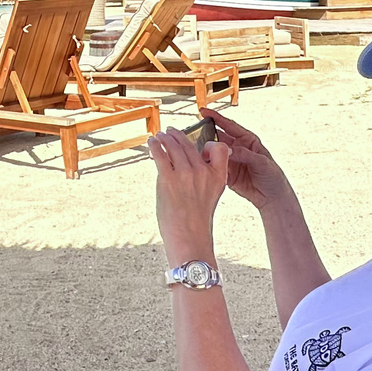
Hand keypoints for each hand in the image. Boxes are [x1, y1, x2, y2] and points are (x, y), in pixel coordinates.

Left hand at [148, 127, 230, 265]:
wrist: (189, 238)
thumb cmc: (197, 220)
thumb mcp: (212, 195)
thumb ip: (206, 177)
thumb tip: (187, 162)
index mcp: (218, 176)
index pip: (220, 148)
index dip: (208, 142)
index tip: (198, 140)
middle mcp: (203, 172)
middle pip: (190, 145)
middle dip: (178, 135)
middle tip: (170, 131)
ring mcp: (186, 175)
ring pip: (174, 147)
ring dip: (165, 138)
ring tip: (159, 136)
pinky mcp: (168, 180)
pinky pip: (160, 156)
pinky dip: (155, 146)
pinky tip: (151, 142)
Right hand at [206, 110, 296, 213]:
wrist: (272, 196)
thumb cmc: (272, 175)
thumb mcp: (262, 162)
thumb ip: (245, 154)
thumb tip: (229, 150)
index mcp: (247, 140)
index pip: (229, 126)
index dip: (216, 118)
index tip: (203, 112)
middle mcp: (237, 148)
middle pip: (219, 138)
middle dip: (207, 135)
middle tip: (195, 135)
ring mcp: (231, 161)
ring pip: (214, 153)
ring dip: (205, 152)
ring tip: (197, 152)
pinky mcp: (226, 174)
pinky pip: (214, 168)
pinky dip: (208, 167)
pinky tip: (202, 166)